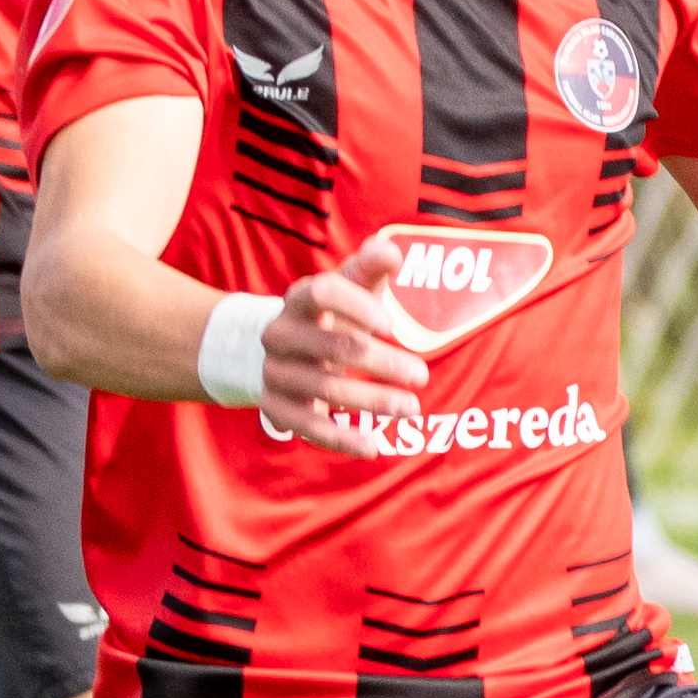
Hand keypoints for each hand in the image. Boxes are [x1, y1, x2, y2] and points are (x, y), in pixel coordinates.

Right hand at [254, 230, 435, 455]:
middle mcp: (280, 335)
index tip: (390, 325)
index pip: (322, 292)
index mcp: (298, 299)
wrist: (282, 353)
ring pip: (325, 389)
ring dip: (372, 401)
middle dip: (382, 362)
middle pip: (332, 346)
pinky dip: (341, 440)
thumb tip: (390, 250)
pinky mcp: (276, 408)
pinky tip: (372, 447)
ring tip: (411, 408)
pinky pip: (309, 428)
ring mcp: (276, 373)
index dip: (356, 306)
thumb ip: (369, 267)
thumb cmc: (331, 316)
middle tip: (421, 375)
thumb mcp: (348, 288)